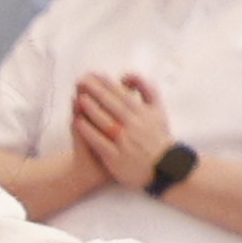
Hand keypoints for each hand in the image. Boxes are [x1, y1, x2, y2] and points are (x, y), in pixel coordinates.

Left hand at [73, 70, 176, 184]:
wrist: (164, 168)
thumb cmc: (157, 135)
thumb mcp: (158, 110)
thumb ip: (147, 90)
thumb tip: (126, 76)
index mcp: (145, 114)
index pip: (124, 95)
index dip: (108, 84)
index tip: (95, 75)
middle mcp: (135, 126)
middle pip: (113, 105)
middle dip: (97, 91)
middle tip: (82, 80)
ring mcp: (125, 141)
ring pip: (106, 122)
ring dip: (91, 109)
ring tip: (79, 97)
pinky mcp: (116, 157)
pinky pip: (100, 142)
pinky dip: (89, 131)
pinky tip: (77, 122)